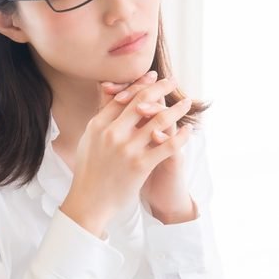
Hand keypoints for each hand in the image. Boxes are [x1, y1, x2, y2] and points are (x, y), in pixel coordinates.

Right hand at [99, 73, 196, 224]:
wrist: (89, 201)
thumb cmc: (90, 169)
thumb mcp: (89, 138)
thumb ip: (102, 115)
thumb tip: (108, 89)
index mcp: (99, 125)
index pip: (124, 97)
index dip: (141, 84)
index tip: (154, 77)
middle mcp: (112, 133)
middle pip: (141, 102)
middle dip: (160, 89)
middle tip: (173, 81)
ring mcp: (127, 149)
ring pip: (159, 120)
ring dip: (177, 109)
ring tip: (187, 103)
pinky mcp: (140, 165)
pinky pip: (167, 145)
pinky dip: (180, 136)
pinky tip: (188, 130)